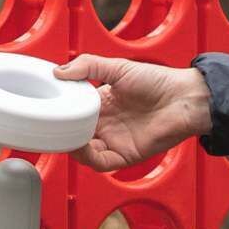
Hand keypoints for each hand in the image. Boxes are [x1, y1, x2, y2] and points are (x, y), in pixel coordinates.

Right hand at [56, 55, 211, 170]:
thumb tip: (58, 71)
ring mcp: (114, 141)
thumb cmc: (158, 81)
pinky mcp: (125, 155)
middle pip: (74, 133)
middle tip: (45, 124)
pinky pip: (100, 162)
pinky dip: (87, 157)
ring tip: (60, 135)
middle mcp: (106, 124)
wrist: (184, 98)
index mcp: (101, 103)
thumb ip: (87, 66)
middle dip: (59, 131)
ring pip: (83, 151)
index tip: (44, 105)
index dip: (58, 110)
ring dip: (70, 145)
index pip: (72, 111)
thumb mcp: (117, 67)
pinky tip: (79, 147)